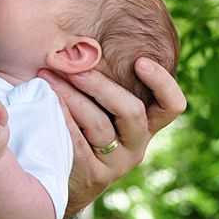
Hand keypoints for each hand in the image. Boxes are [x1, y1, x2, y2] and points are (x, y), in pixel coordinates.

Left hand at [38, 58, 186, 216]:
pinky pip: (78, 142)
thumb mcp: (99, 107)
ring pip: (100, 125)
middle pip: (132, 111)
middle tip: (73, 64)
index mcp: (145, 125)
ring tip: (47, 75)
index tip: (140, 60)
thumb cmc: (79, 127)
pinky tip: (46, 100)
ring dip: (72, 96)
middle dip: (101, 84)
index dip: (162, 82)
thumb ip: (104, 80)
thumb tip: (87, 38)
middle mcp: (137, 145)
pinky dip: (62, 117)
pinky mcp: (92, 176)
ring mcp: (116, 164)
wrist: (59, 180)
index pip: (172, 106)